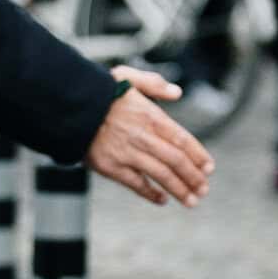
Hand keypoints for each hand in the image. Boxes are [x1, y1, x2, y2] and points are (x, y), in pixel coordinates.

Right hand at [87, 69, 215, 207]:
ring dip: (179, 189)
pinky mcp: (111, 167)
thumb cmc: (98, 92)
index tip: (209, 168)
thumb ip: (154, 84)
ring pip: (161, 175)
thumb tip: (177, 92)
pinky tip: (163, 200)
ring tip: (192, 201)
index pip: (182, 139)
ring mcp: (127, 153)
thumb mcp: (127, 77)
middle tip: (204, 189)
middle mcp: (143, 136)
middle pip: (176, 160)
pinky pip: (136, 184)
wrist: (68, 107)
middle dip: (193, 177)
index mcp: (150, 116)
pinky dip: (151, 194)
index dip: (198, 155)